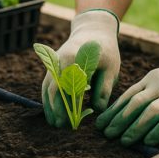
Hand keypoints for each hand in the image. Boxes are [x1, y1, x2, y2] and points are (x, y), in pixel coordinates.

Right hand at [41, 9, 119, 126]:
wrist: (94, 30)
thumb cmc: (105, 50)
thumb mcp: (111, 67)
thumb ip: (104, 88)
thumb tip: (98, 109)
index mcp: (73, 60)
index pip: (65, 88)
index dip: (66, 107)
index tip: (71, 123)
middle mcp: (58, 61)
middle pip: (52, 90)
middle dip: (55, 110)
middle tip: (61, 127)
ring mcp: (54, 63)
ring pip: (47, 88)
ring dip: (50, 106)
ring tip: (55, 124)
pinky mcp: (53, 67)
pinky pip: (48, 85)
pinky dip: (49, 99)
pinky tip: (54, 112)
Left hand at [95, 45, 158, 145]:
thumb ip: (148, 90)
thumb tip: (128, 110)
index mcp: (151, 79)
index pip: (128, 95)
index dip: (113, 110)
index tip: (101, 124)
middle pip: (135, 104)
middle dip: (119, 120)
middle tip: (107, 134)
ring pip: (149, 112)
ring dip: (134, 128)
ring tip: (124, 141)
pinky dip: (157, 131)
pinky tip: (148, 141)